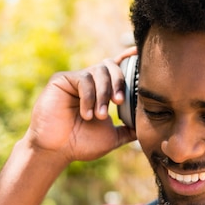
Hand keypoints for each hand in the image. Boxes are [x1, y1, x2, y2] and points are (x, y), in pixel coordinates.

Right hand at [24, 48, 137, 163]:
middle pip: (111, 66)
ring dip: (103, 94)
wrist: (56, 151)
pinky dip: (89, 97)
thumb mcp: (112, 137)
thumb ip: (129, 129)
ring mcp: (76, 79)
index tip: (138, 53)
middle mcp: (90, 82)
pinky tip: (86, 114)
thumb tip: (148, 126)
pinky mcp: (62, 79)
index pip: (116, 69)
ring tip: (99, 116)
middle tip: (119, 102)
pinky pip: (83, 79)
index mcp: (102, 91)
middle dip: (119, 82)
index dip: (127, 59)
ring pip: (98, 72)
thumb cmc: (81, 144)